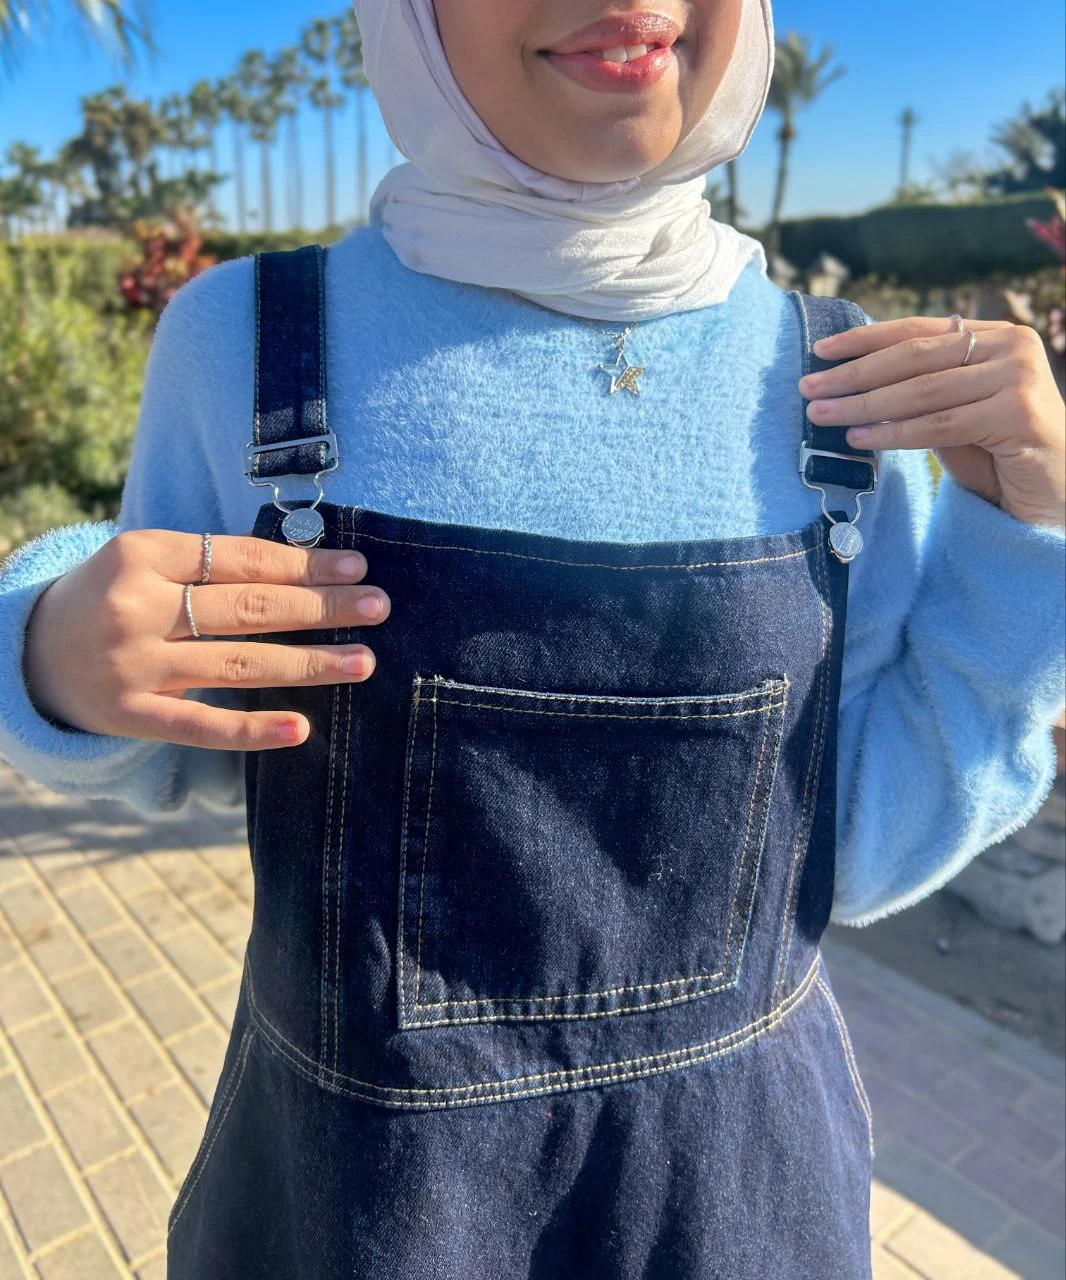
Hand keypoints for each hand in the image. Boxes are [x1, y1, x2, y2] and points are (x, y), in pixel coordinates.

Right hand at [24, 531, 390, 749]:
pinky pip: (201, 724)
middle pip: (250, 608)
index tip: (358, 568)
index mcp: (143, 553)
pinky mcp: (128, 715)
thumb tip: (310, 570)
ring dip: (309, 663)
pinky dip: (253, 729)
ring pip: (239, 663)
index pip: (242, 560)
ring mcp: (133, 664)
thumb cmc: (109, 598)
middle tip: (379, 608)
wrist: (27, 652)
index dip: (305, 565)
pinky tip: (301, 728)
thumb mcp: (145, 563)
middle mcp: (137, 606)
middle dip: (322, 607)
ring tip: (363, 661)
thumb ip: (211, 565)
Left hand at [798, 316, 1065, 528]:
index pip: (919, 331)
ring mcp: (1020, 378)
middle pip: (915, 358)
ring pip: (923, 391)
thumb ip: (920, 390)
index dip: (866, 338)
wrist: (1056, 498)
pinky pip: (941, 424)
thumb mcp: (955, 413)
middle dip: (854, 374)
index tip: (820, 350)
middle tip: (807, 387)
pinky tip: (859, 436)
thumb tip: (850, 378)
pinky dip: (895, 431)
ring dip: (864, 404)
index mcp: (996, 336)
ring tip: (821, 414)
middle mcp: (1013, 347)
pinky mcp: (1020, 414)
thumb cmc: (1000, 458)